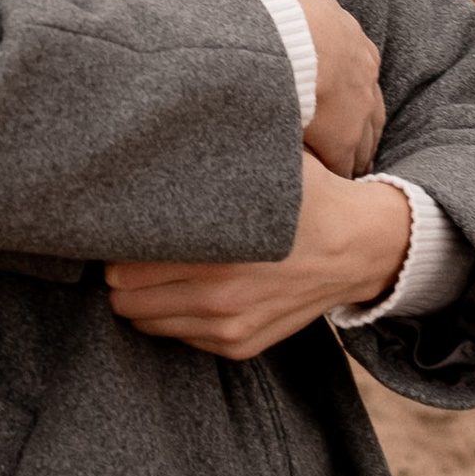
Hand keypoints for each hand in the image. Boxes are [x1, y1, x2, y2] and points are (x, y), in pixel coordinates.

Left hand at [106, 154, 412, 361]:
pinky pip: (178, 337)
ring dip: (144, 296)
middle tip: (133, 244)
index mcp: (217, 251)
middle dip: (123, 270)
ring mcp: (228, 328)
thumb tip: (158, 129)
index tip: (121, 224)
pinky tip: (190, 285)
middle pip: (124, 297)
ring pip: (144, 322)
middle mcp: (218, 297)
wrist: (358, 247)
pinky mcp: (238, 346)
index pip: (123, 264)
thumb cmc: (305, 195)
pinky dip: (174, 314)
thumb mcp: (265, 161)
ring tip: (158, 264)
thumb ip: (211, 152)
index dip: (117, 243)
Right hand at [267, 0, 383, 177]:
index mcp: (357, 47)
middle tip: (350, 149)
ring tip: (342, 171)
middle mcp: (365, 80)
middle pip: (371, 115)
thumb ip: (293, 2)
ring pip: (362, 143)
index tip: (342, 109)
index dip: (352, 98)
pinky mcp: (339, 139)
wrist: (296, 34)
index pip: (362, 81)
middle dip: (360, 130)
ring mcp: (356, 112)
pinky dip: (334, 171)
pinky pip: (341, 163)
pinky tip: (325, 182)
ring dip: (351, 155)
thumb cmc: (290, 7)